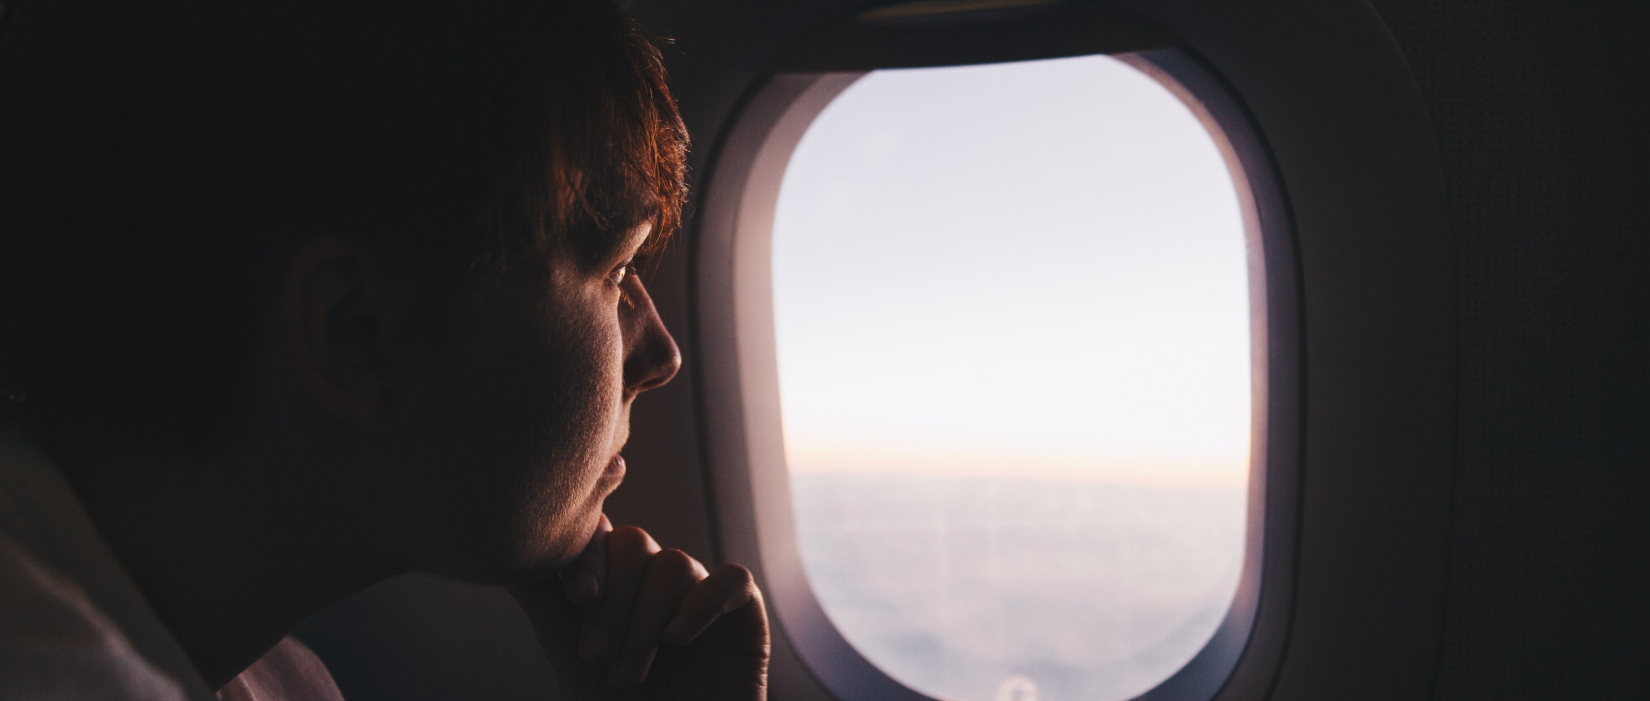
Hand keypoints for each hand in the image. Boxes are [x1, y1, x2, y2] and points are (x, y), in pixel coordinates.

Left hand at [509, 515, 769, 700]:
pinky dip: (703, 602)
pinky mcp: (743, 614)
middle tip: (598, 656)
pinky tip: (680, 639)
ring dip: (646, 619)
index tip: (579, 598)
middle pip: (633, 544)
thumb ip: (549, 610)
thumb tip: (508, 558)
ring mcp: (700, 597)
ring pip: (674, 564)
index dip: (586, 556)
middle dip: (613, 599)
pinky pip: (731, 579)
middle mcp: (655, 586)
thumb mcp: (576, 669)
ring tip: (631, 673)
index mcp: (615, 591)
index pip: (597, 539)